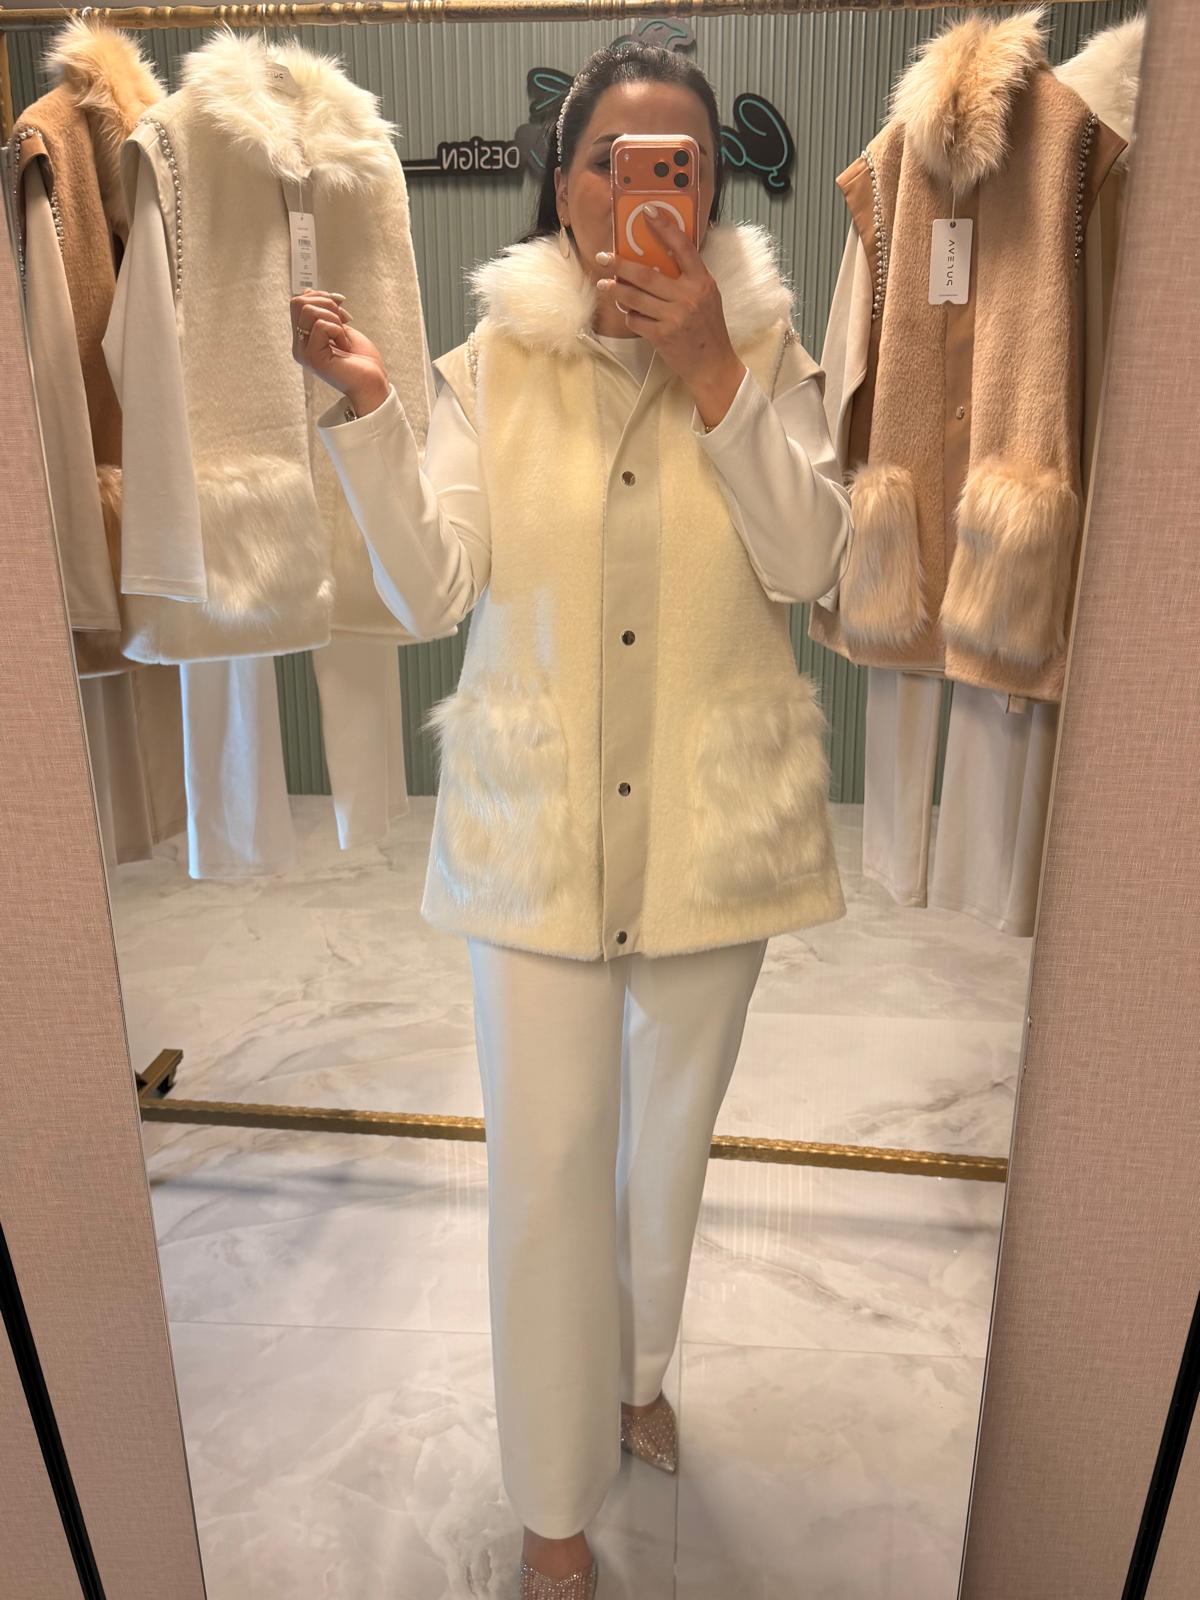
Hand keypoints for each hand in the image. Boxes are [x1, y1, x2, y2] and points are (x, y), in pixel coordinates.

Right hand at [290, 290, 390, 415]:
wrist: (373, 383)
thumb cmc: (362, 360)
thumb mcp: (341, 326)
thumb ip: (324, 312)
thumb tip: (308, 291)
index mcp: (305, 338)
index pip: (298, 302)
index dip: (321, 296)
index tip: (342, 308)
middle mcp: (300, 346)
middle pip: (298, 302)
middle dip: (327, 304)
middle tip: (344, 321)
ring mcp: (304, 352)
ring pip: (309, 311)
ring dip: (334, 318)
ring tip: (343, 336)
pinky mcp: (313, 358)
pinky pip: (321, 326)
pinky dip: (339, 331)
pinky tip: (345, 346)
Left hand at [595, 211, 745, 427]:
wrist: (713, 365)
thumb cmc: (709, 329)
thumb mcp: (707, 297)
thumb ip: (689, 279)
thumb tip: (659, 260)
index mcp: (702, 282)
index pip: (682, 247)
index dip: (664, 227)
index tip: (647, 211)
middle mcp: (689, 296)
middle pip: (646, 274)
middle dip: (620, 265)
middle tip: (603, 257)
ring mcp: (674, 317)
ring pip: (635, 298)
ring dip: (616, 290)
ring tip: (605, 284)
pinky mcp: (662, 336)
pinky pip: (636, 320)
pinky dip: (629, 315)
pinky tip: (627, 313)